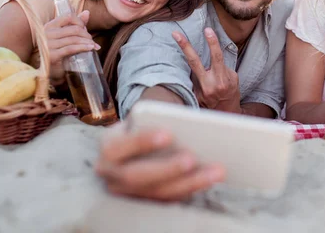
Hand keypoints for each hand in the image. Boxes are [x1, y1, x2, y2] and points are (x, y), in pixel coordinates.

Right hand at [44, 10, 98, 85]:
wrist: (47, 72)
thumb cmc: (56, 52)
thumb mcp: (64, 37)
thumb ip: (74, 25)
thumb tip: (87, 13)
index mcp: (49, 26)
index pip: (68, 17)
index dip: (80, 22)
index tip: (86, 29)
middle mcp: (46, 34)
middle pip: (74, 29)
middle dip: (86, 35)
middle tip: (92, 41)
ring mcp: (48, 45)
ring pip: (74, 39)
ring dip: (87, 42)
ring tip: (93, 46)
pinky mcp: (52, 55)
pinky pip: (71, 48)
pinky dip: (83, 47)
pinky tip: (90, 48)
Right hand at [95, 122, 224, 201]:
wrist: (133, 146)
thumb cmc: (142, 128)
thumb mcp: (140, 120)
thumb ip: (152, 121)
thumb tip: (185, 126)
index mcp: (108, 148)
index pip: (120, 147)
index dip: (142, 141)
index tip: (168, 134)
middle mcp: (111, 175)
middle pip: (138, 176)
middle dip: (167, 168)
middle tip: (192, 158)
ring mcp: (128, 194)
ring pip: (158, 193)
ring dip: (189, 183)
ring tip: (216, 171)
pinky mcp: (147, 203)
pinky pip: (170, 200)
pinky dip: (192, 190)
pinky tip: (212, 179)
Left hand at [172, 28, 240, 112]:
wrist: (225, 112)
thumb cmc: (230, 90)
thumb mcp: (232, 78)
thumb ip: (220, 68)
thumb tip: (208, 57)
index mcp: (221, 78)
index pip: (216, 56)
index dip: (212, 42)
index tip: (207, 30)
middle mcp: (209, 85)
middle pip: (194, 61)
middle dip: (185, 46)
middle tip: (175, 34)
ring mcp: (200, 92)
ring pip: (189, 70)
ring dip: (186, 60)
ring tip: (179, 46)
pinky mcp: (193, 97)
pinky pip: (189, 81)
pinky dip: (190, 77)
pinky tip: (192, 78)